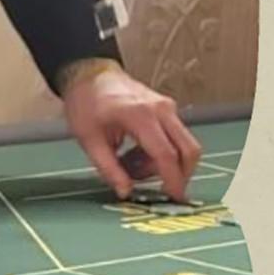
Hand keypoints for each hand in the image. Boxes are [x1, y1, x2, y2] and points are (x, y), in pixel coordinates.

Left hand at [62, 63, 201, 202]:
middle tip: (161, 190)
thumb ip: (109, 169)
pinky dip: (161, 152)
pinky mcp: (166, 109)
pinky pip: (174, 137)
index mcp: (140, 116)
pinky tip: (135, 154)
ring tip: (131, 165)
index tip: (175, 198)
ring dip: (164, 164)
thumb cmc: (86, 104)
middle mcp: (161, 109)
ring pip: (183, 144)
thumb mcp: (89, 141)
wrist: (89, 76)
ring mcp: (167, 107)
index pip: (165, 154)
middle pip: (187, 148)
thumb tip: (125, 192)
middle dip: (180, 174)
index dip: (172, 179)